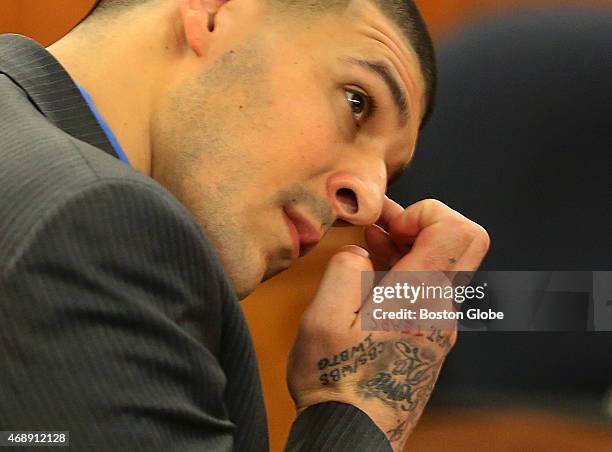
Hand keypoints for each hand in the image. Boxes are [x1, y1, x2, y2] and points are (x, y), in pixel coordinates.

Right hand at [287, 199, 489, 450]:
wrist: (352, 435)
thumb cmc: (336, 381)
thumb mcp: (324, 318)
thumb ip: (346, 270)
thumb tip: (362, 253)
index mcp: (418, 299)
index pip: (457, 230)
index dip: (423, 212)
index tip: (387, 229)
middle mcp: (440, 309)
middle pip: (463, 241)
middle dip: (422, 222)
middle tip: (383, 227)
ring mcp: (439, 324)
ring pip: (444, 265)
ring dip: (409, 247)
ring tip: (368, 246)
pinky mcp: (430, 337)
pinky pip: (430, 289)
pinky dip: (406, 271)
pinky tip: (372, 277)